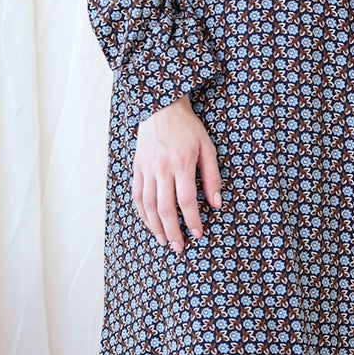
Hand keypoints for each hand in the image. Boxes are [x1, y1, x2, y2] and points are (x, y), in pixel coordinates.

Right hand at [133, 96, 222, 253]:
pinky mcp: (137, 167)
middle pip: (165, 208)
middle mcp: (161, 168)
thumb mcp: (207, 148)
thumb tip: (217, 204)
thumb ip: (212, 177)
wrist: (160, 107)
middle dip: (172, 231)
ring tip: (163, 241)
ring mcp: (146, 169)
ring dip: (155, 227)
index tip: (198, 235)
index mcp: (181, 164)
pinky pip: (136, 195)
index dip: (192, 221)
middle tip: (179, 248)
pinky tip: (149, 224)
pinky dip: (142, 213)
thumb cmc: (188, 128)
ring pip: (148, 205)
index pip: (186, 200)